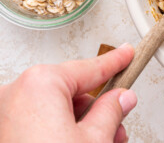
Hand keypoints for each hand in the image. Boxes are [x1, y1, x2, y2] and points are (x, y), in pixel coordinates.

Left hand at [0, 43, 136, 142]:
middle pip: (70, 91)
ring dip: (79, 124)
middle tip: (118, 123)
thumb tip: (120, 98)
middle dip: (97, 108)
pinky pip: (36, 122)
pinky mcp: (2, 134)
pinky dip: (57, 132)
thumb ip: (111, 111)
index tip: (126, 54)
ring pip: (53, 109)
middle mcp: (14, 95)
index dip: (115, 62)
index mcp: (40, 85)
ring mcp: (4, 117)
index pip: (89, 67)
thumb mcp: (95, 141)